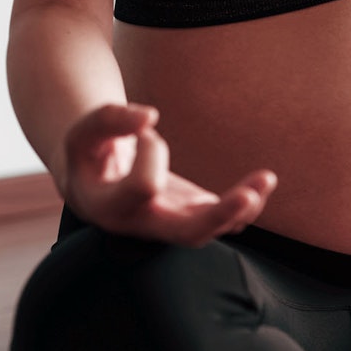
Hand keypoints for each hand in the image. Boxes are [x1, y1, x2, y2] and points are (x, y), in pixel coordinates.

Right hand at [60, 104, 276, 246]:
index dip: (152, 153)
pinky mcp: (194, 215)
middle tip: (247, 196)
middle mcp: (145, 225)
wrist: (97, 183)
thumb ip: (110, 120)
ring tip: (265, 178)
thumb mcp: (85, 132)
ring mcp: (173, 224)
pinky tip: (262, 181)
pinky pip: (227, 219)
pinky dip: (248, 202)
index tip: (146, 132)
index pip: (144, 188)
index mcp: (111, 209)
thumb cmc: (90, 154)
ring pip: (215, 229)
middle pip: (188, 234)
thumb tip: (150, 116)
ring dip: (244, 207)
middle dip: (220, 216)